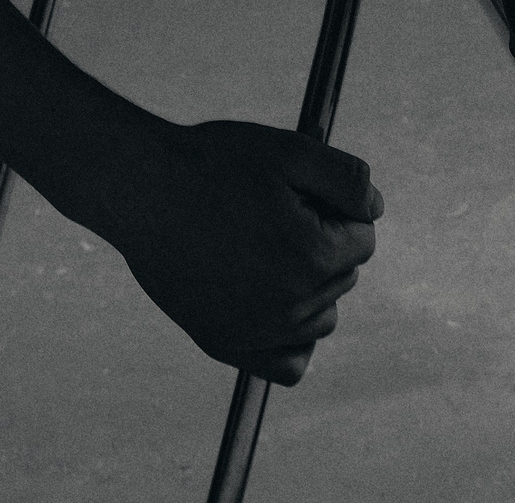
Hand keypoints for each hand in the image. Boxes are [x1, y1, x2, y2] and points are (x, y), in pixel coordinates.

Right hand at [106, 119, 382, 383]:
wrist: (140, 189)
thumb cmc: (214, 164)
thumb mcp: (289, 151)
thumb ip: (347, 179)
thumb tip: (374, 209)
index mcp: (313, 257)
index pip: (364, 236)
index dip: (336, 205)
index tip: (299, 190)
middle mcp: (290, 306)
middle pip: (343, 275)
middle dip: (324, 239)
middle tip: (275, 208)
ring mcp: (256, 333)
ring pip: (322, 317)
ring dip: (311, 284)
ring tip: (267, 244)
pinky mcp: (226, 345)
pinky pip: (288, 364)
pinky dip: (291, 337)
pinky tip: (273, 299)